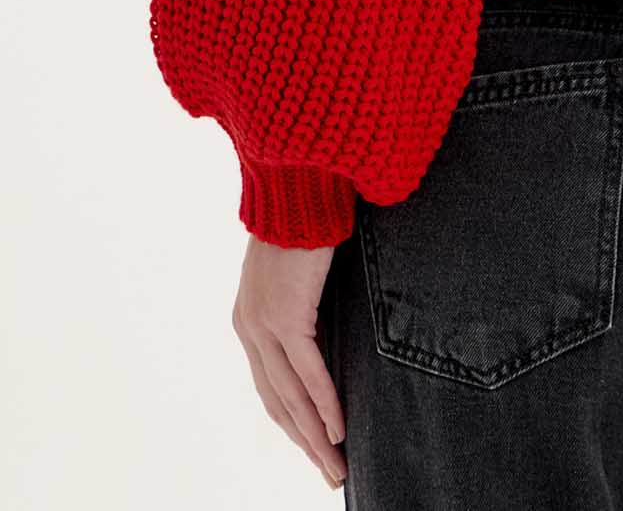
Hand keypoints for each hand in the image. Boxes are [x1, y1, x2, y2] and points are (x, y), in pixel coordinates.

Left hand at [232, 233, 347, 488]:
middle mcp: (250, 328)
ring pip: (291, 397)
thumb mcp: (299, 271)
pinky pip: (308, 373)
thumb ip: (305, 302)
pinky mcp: (286, 316)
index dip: (293, 422)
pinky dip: (325, 404)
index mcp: (249, 320)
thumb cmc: (306, 218)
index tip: (317, 447)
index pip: (270, 386)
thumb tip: (328, 327)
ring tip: (337, 466)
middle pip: (277, 402)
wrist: (297, 183)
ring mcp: (264, 324)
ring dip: (316, 437)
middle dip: (305, 443)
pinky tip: (338, 429)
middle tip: (330, 473)